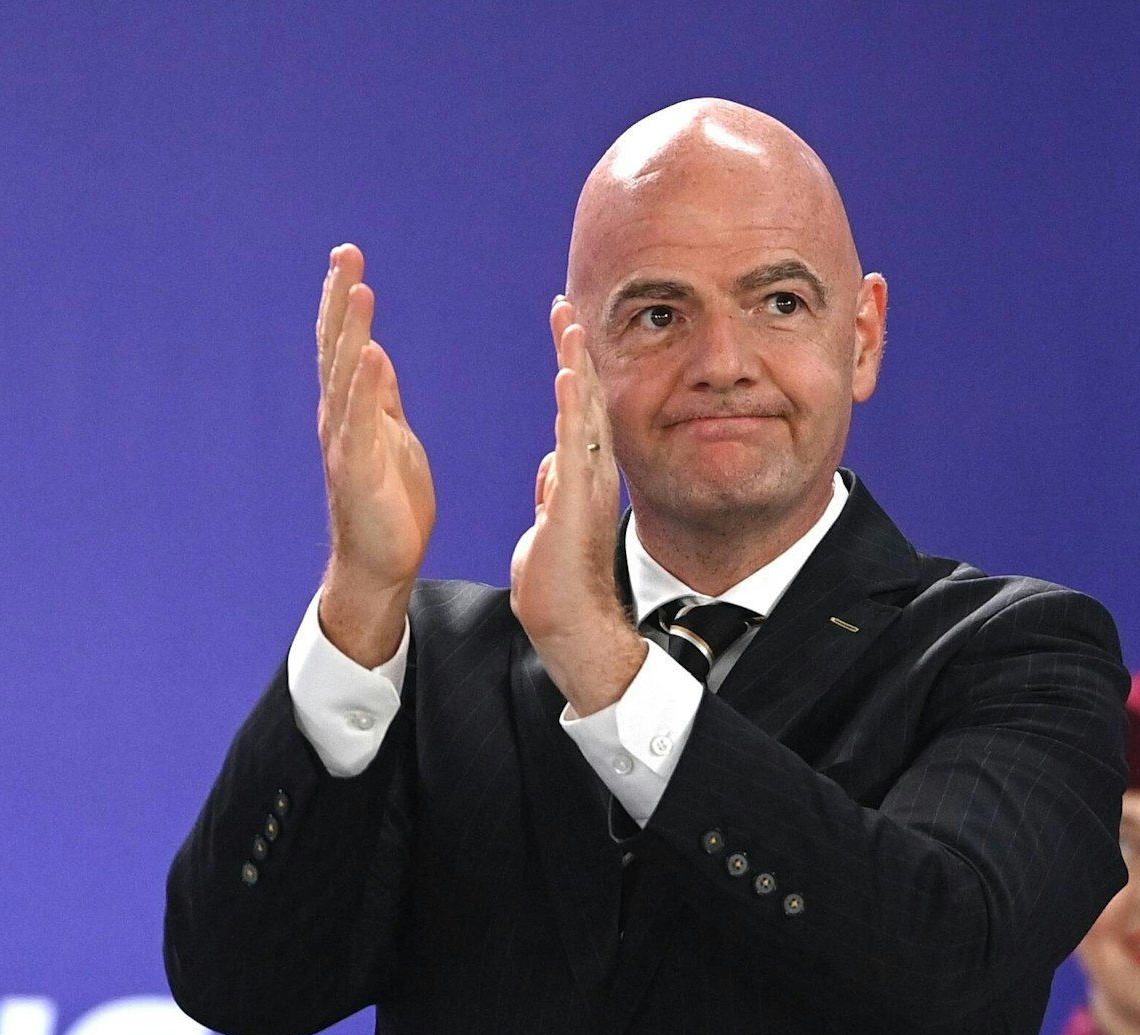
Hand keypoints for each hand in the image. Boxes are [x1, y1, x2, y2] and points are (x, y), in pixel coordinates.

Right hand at [315, 244, 434, 666]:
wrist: (381, 565)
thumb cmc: (390, 506)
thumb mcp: (392, 437)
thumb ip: (381, 398)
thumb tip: (374, 354)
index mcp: (352, 409)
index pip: (344, 344)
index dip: (344, 301)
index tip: (348, 257)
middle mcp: (340, 419)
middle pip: (336, 349)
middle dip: (340, 300)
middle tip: (346, 255)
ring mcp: (345, 444)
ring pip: (344, 378)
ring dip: (350, 333)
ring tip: (358, 290)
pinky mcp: (358, 471)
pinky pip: (361, 423)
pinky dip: (365, 388)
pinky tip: (372, 355)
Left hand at [510, 299, 643, 713]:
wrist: (568, 623)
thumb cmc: (557, 584)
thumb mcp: (549, 524)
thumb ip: (553, 492)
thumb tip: (550, 467)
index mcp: (580, 475)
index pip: (575, 410)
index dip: (570, 366)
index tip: (562, 328)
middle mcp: (591, 472)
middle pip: (583, 399)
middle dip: (575, 351)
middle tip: (566, 305)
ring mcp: (587, 484)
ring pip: (583, 413)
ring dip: (576, 366)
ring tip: (570, 324)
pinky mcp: (576, 500)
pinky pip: (575, 443)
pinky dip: (570, 406)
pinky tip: (566, 374)